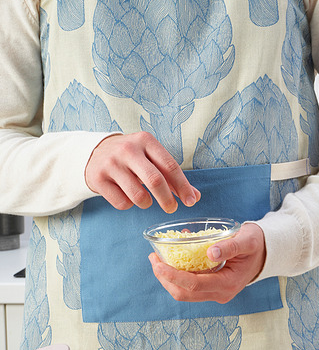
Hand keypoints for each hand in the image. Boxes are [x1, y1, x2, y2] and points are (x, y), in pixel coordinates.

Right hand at [85, 132, 199, 211]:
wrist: (94, 153)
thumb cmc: (132, 158)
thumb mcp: (152, 158)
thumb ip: (173, 176)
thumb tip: (194, 196)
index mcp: (146, 141)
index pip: (170, 166)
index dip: (183, 186)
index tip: (190, 201)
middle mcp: (128, 150)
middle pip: (155, 181)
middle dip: (167, 200)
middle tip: (172, 208)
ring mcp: (111, 164)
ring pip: (138, 196)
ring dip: (146, 204)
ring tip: (145, 200)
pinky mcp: (98, 178)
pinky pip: (122, 203)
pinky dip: (129, 205)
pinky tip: (126, 195)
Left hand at [148, 223, 265, 303]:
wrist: (264, 253)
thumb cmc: (256, 244)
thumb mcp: (246, 240)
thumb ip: (230, 246)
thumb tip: (210, 252)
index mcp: (228, 284)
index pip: (194, 285)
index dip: (173, 276)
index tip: (158, 264)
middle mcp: (221, 293)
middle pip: (184, 294)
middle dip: (165, 278)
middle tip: (154, 259)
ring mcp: (216, 293)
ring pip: (184, 293)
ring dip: (168, 279)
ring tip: (159, 259)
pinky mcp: (212, 289)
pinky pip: (190, 287)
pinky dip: (178, 275)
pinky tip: (173, 259)